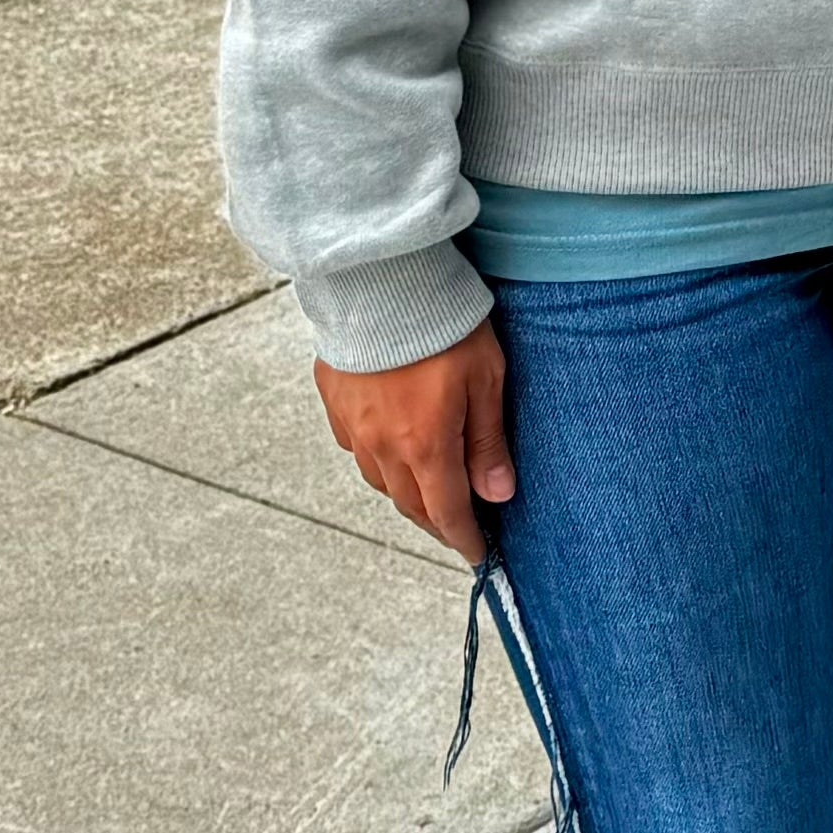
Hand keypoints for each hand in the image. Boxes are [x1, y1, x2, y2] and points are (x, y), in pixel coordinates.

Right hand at [315, 322, 514, 567]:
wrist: (379, 278)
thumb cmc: (441, 323)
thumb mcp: (485, 379)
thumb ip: (488, 440)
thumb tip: (499, 494)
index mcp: (424, 446)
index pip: (447, 512)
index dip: (463, 538)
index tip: (476, 554)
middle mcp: (382, 446)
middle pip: (411, 504)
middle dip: (436, 522)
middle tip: (456, 529)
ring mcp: (352, 425)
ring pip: (380, 480)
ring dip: (406, 493)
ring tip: (428, 491)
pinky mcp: (334, 400)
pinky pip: (355, 446)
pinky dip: (377, 458)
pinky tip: (390, 446)